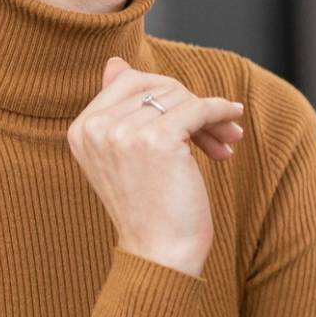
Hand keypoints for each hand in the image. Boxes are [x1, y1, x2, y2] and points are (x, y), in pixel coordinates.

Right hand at [68, 57, 245, 279]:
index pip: (128, 80)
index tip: (188, 120)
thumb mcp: (125, 155)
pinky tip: (233, 121)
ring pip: (180, 96)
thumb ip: (121, 109)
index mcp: (82, 129)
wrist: (159, 254)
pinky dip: (220, 112)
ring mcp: (124, 132)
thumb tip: (115, 62)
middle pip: (156, 86)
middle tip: (218, 132)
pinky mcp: (157, 139)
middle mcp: (96, 127)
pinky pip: (199, 108)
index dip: (164, 95)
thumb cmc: (150, 209)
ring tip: (223, 144)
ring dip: (209, 117)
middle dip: (190, 104)